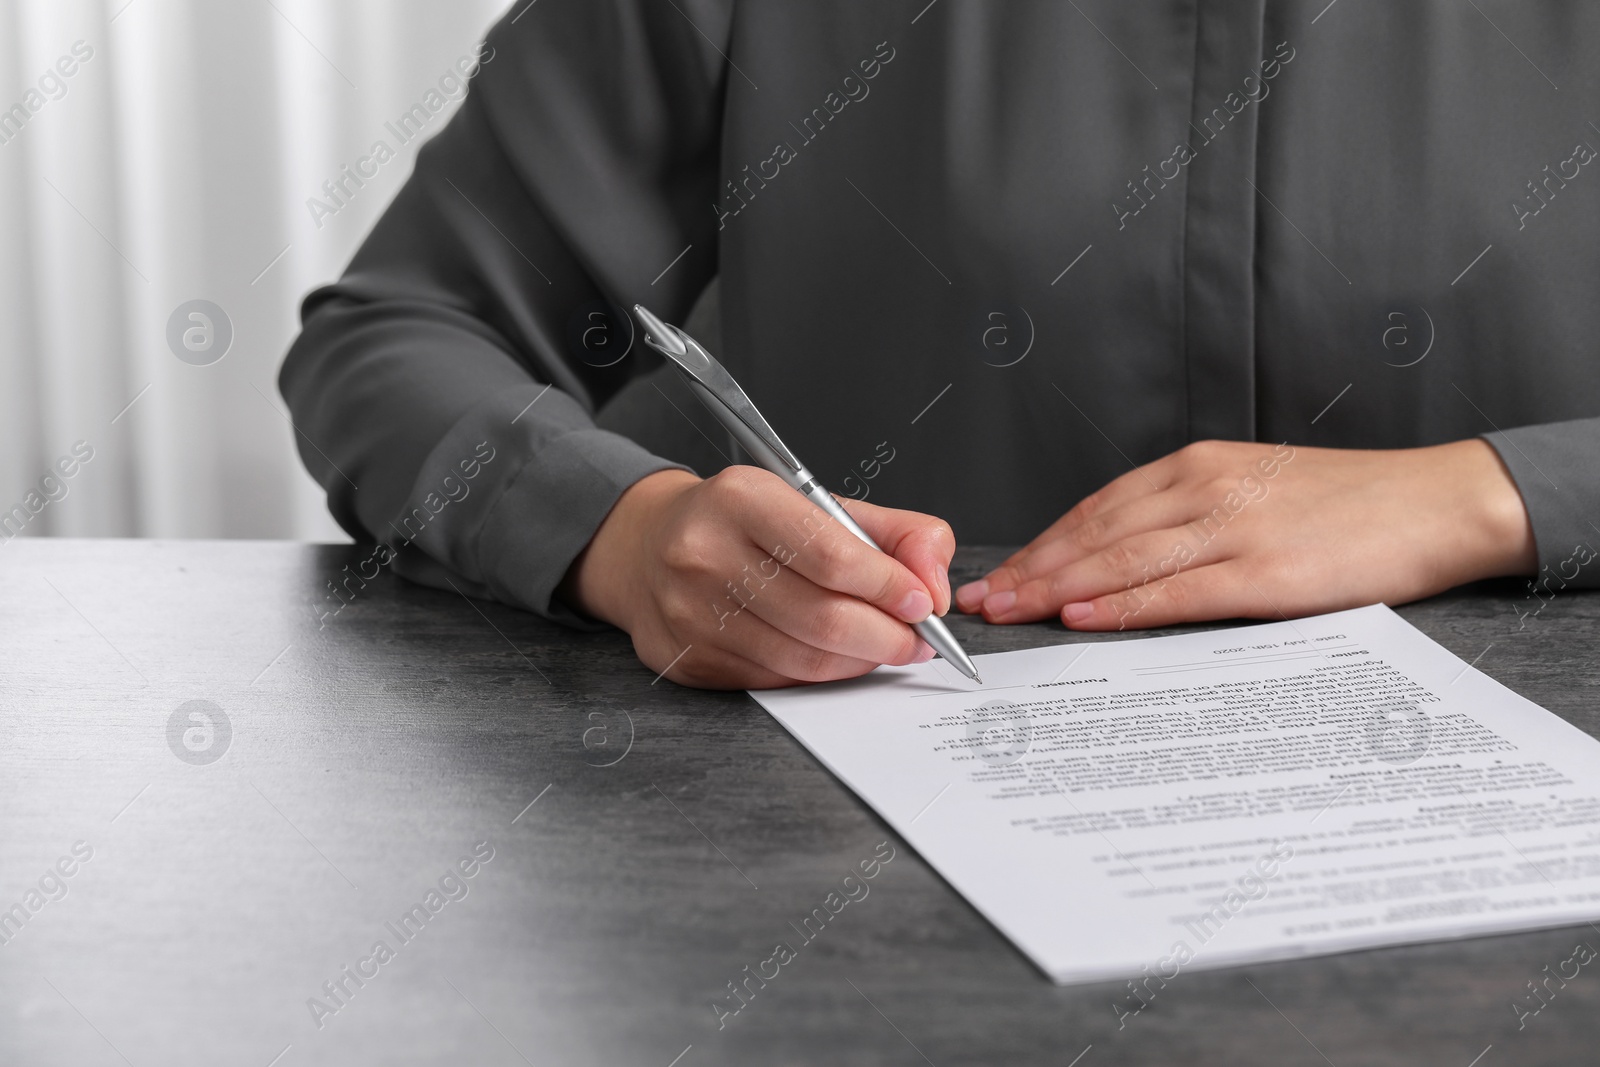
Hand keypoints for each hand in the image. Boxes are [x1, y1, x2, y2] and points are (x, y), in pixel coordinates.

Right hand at [559, 467, 954, 687]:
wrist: (647, 545)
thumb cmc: (744, 523)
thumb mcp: (816, 503)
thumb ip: (895, 533)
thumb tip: (936, 582)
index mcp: (740, 499)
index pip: (832, 556)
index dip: (890, 587)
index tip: (925, 603)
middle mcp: (704, 554)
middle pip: (822, 617)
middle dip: (887, 636)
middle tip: (917, 640)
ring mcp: (689, 613)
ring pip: (802, 659)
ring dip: (860, 661)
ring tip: (885, 648)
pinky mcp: (687, 659)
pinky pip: (776, 680)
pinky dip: (820, 674)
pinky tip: (837, 657)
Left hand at [954, 439, 1534, 630]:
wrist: (1438, 502)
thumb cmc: (1348, 505)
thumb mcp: (1255, 491)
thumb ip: (1191, 517)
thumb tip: (1126, 561)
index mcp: (1198, 467)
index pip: (1096, 509)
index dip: (1041, 544)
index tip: (1002, 573)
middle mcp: (1205, 489)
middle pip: (1094, 533)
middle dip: (1031, 569)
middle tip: (982, 599)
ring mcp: (1234, 528)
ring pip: (1121, 559)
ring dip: (1055, 588)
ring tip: (1011, 610)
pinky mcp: (1267, 572)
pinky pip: (1177, 590)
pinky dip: (1122, 605)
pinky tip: (1081, 618)